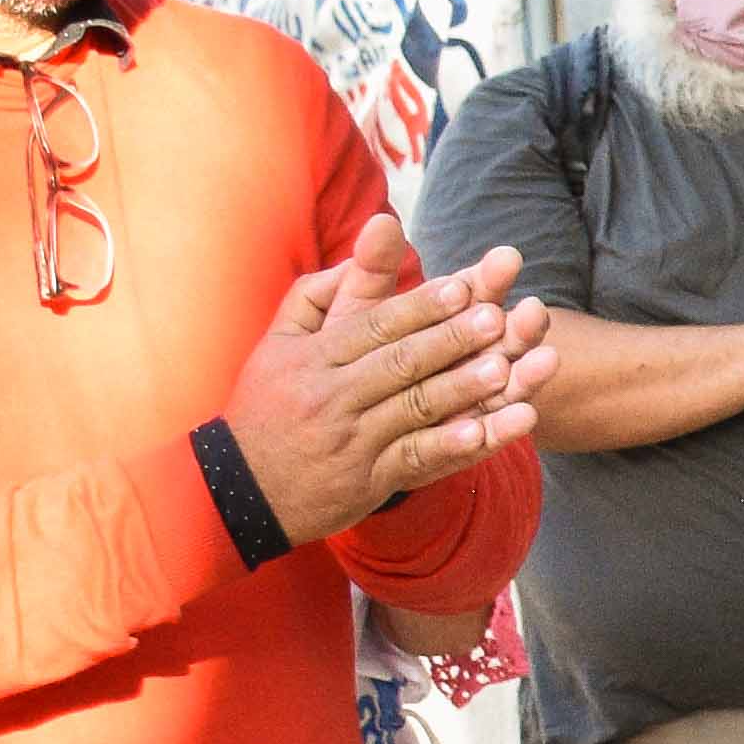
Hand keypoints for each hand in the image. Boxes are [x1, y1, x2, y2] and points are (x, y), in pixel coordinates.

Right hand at [219, 218, 547, 540]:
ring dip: (461, 390)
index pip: (374, 326)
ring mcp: (352, 440)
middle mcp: (332, 395)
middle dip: (451, 340)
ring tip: (504, 370)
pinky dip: (448, 446)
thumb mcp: (279, 343)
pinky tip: (481, 433)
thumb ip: (317, 295)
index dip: (420, 307)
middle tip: (497, 318)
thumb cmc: (267, 405)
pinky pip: (414, 459)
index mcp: (314, 358)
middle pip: (400, 362)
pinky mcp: (367, 480)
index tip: (463, 287)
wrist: (239, 488)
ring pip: (413, 408)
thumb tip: (359, 255)